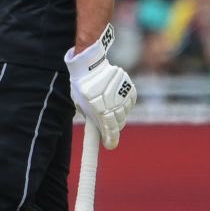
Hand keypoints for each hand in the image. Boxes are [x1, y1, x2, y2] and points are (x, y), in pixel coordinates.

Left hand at [64, 24, 136, 149]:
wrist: (91, 64)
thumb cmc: (81, 84)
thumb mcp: (80, 103)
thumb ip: (89, 116)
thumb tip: (96, 127)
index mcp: (100, 109)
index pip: (109, 131)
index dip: (110, 140)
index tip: (109, 146)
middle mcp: (114, 105)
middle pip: (118, 124)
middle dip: (112, 129)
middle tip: (107, 129)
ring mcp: (123, 98)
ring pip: (124, 114)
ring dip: (118, 117)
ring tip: (109, 111)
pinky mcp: (130, 90)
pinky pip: (129, 104)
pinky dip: (124, 107)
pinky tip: (116, 103)